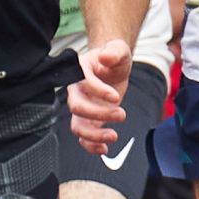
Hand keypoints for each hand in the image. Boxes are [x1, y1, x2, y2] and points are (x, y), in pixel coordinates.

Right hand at [65, 37, 132, 154]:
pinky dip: (91, 146)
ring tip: (113, 136)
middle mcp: (77, 90)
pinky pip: (83, 137)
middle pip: (77, 107)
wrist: (113, 68)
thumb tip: (106, 57)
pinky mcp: (89, 119)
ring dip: (93, 135)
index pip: (83, 82)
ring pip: (77, 126)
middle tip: (121, 113)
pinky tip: (104, 148)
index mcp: (79, 71)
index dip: (98, 91)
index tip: (115, 96)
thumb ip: (114, 51)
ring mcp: (82, 107)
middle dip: (98, 113)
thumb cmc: (113, 58)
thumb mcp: (118, 50)